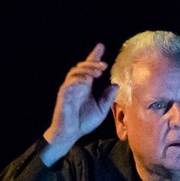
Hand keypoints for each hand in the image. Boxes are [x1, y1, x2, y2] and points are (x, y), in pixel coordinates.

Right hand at [41, 43, 118, 163]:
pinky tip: (87, 80)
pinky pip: (70, 82)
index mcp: (86, 86)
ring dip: (87, 69)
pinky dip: (78, 78)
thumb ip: (108, 97)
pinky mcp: (64, 94)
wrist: (70, 134)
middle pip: (83, 66)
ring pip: (75, 71)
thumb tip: (116, 85)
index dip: (94, 56)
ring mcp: (69, 88)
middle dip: (93, 62)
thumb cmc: (84, 122)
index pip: (90, 68)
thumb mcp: (101, 109)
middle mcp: (77, 85)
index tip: (100, 46)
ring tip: (99, 72)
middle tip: (104, 64)